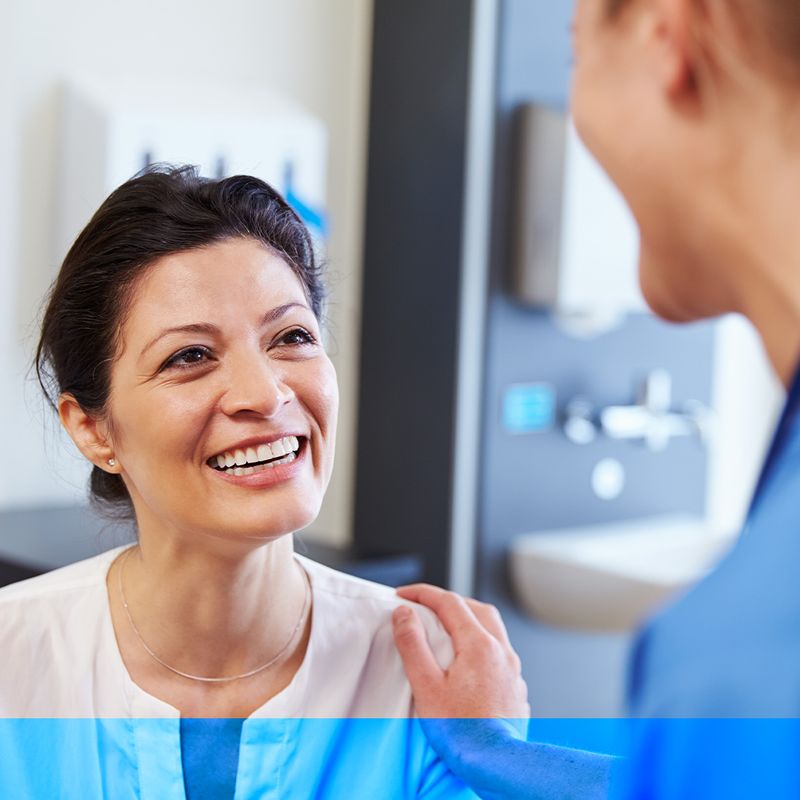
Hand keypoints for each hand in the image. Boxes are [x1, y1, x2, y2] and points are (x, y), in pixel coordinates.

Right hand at [392, 583, 529, 718]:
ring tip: (447, 627)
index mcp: (479, 644)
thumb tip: (405, 614)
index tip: (404, 594)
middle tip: (425, 605)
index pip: (449, 602)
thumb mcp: (426, 685)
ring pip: (492, 628)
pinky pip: (500, 650)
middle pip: (476, 608)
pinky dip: (481, 642)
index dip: (423, 594)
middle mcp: (501, 650)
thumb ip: (413, 644)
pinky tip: (469, 659)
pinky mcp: (516, 686)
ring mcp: (512, 668)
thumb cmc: (461, 730)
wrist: (496, 764)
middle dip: (449, 601)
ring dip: (469, 619)